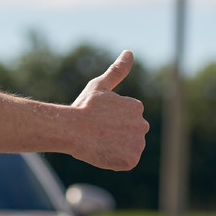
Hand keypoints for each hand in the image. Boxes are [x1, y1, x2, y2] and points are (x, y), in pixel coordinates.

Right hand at [67, 51, 148, 170]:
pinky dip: (116, 161)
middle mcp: (142, 124)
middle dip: (117, 136)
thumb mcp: (99, 86)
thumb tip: (129, 53)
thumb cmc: (83, 107)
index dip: (110, 123)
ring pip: (129, 149)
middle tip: (98, 133)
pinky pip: (126, 162)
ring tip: (100, 143)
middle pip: (130, 134)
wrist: (73, 130)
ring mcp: (137, 143)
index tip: (98, 121)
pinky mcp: (131, 160)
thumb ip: (117, 71)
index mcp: (136, 107)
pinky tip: (103, 153)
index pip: (127, 120)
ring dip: (117, 149)